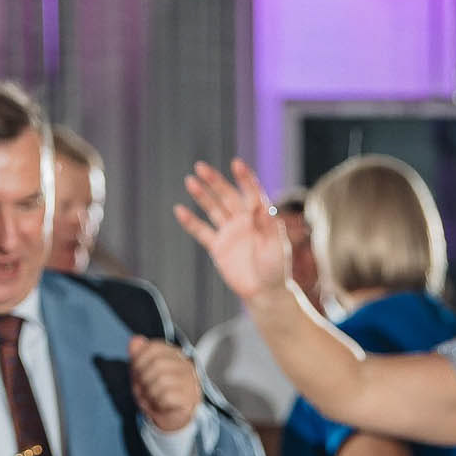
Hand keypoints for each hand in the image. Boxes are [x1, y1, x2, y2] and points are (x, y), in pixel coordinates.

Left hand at [129, 336, 201, 431]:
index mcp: (174, 354)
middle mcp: (185, 365)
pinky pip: (167, 396)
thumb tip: (134, 340)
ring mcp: (190, 382)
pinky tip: (161, 404)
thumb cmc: (155, 392)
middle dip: (143, 378)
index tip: (137, 372)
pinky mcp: (190, 399)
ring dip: (150, 392)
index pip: (153, 348)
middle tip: (144, 388)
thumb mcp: (140, 372)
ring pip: (162, 380)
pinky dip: (158, 402)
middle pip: (157, 363)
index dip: (139, 360)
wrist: (168, 418)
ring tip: (152, 397)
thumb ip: (137, 355)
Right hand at [175, 160, 290, 301]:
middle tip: (200, 167)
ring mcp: (230, 232)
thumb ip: (267, 226)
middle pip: (227, 195)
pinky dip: (191, 222)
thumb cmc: (276, 269)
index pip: (251, 193)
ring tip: (190, 180)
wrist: (264, 292)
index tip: (236, 163)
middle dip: (215, 181)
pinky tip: (179, 210)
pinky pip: (202, 231)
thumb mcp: (275, 247)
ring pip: (213, 209)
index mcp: (261, 218)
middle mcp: (243, 220)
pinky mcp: (218, 246)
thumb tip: (260, 205)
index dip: (244, 178)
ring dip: (202, 195)